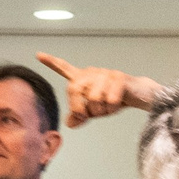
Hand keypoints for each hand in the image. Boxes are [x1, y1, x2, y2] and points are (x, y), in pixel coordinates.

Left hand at [36, 54, 163, 127]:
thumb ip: (80, 116)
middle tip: (91, 115)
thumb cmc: (115, 101)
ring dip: (101, 110)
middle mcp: (92, 73)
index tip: (38, 55)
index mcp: (84, 79)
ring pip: (93, 98)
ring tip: (109, 107)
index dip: (52, 63)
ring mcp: (105, 74)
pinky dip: (112, 108)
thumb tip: (69, 123)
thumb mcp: (95, 111)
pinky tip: (118, 104)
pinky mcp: (118, 78)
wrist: (140, 95)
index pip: (65, 69)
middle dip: (80, 108)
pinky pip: (109, 99)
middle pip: (74, 90)